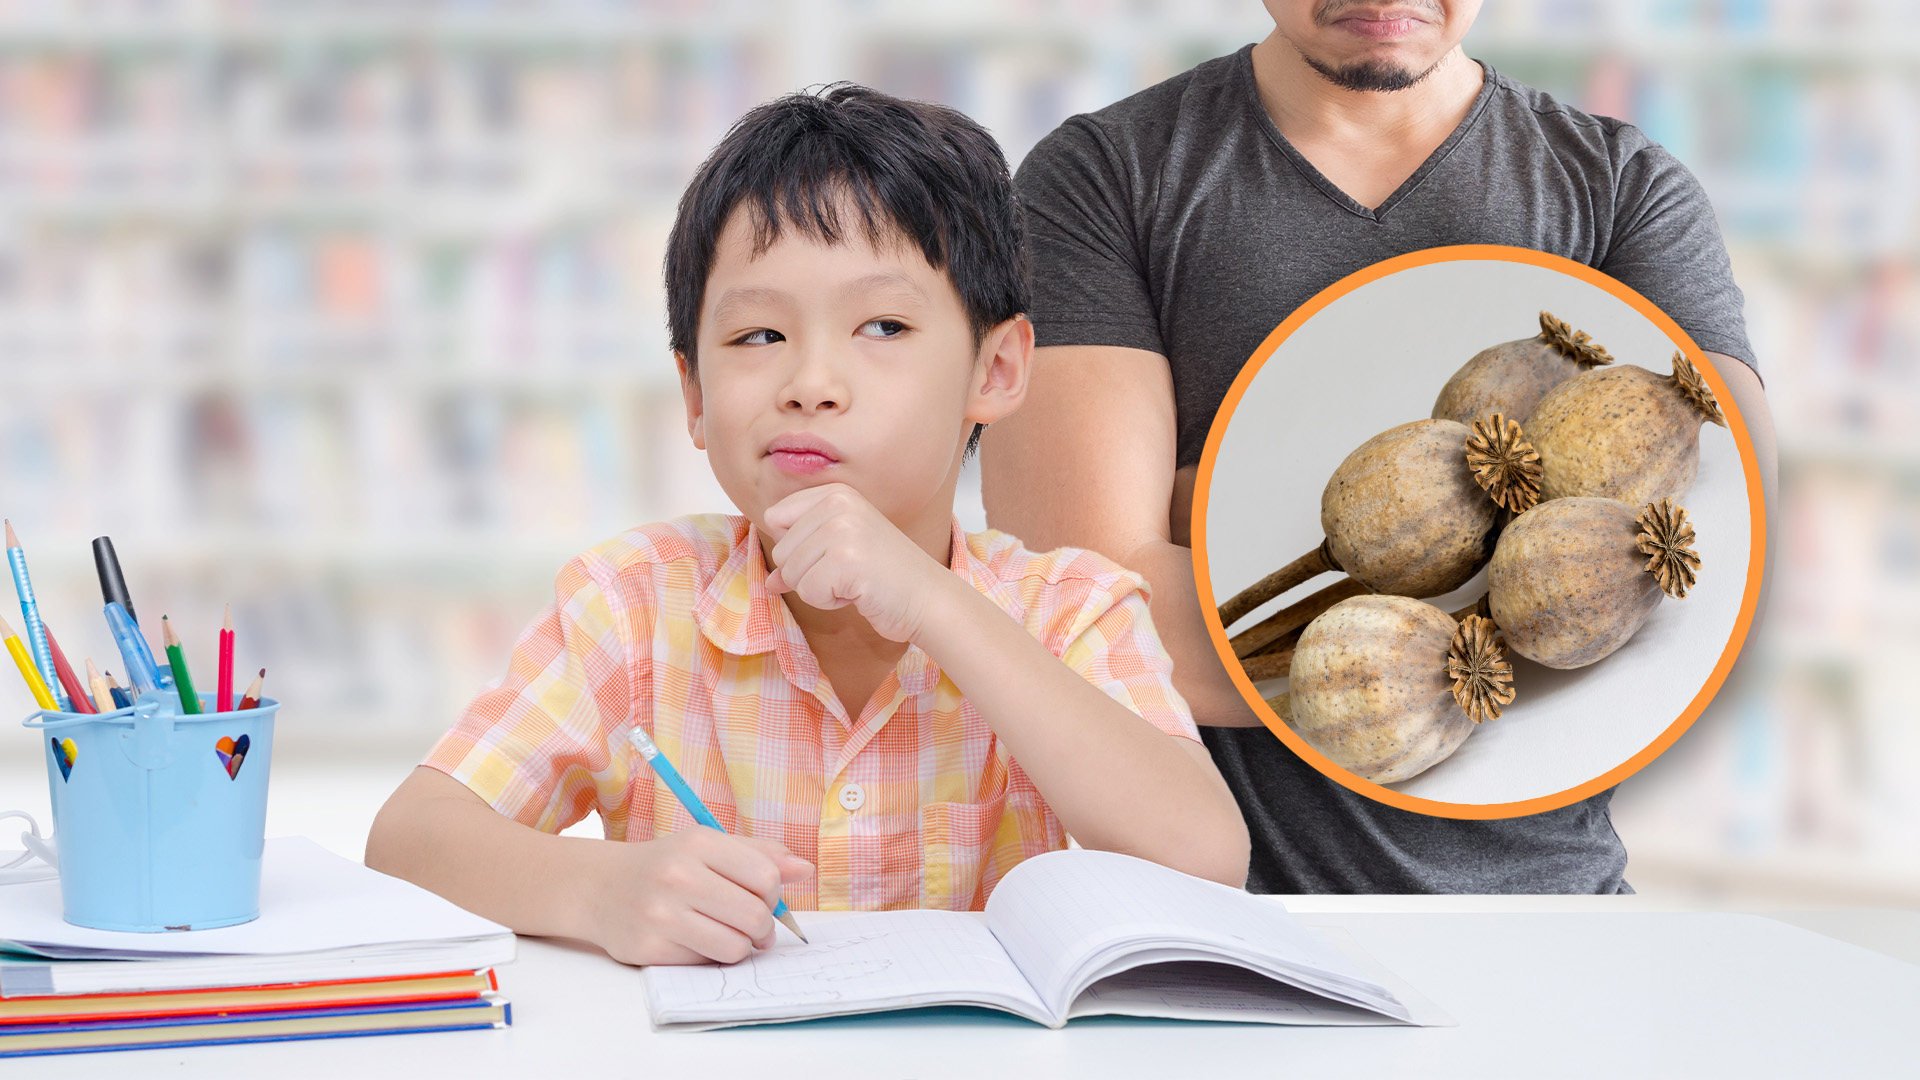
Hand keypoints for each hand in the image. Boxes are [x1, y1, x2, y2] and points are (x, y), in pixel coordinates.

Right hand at [584, 829, 812, 965]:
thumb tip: (806, 870)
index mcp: (698, 842)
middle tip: (753, 928)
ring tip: (725, 934)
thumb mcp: (708, 846)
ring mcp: (660, 914)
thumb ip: (759, 854)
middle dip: (762, 928)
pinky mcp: (648, 948)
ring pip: (734, 948)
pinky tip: (693, 940)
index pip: (766, 876)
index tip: (763, 898)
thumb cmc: (666, 866)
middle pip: (754, 916)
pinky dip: (708, 956)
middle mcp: (677, 875)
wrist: (600, 888)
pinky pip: (704, 964)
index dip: (774, 895)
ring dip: (739, 946)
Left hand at [762, 483, 952, 642]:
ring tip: (855, 579)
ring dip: (820, 588)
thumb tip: (770, 581)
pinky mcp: (845, 561)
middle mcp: (837, 504)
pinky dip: (830, 601)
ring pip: (792, 573)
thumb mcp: (841, 549)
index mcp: (835, 493)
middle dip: (808, 572)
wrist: (927, 597)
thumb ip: (801, 556)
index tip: (832, 553)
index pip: (776, 517)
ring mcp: (842, 530)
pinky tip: (858, 591)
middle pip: (782, 550)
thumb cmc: (886, 575)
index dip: (797, 547)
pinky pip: (808, 592)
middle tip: (849, 570)